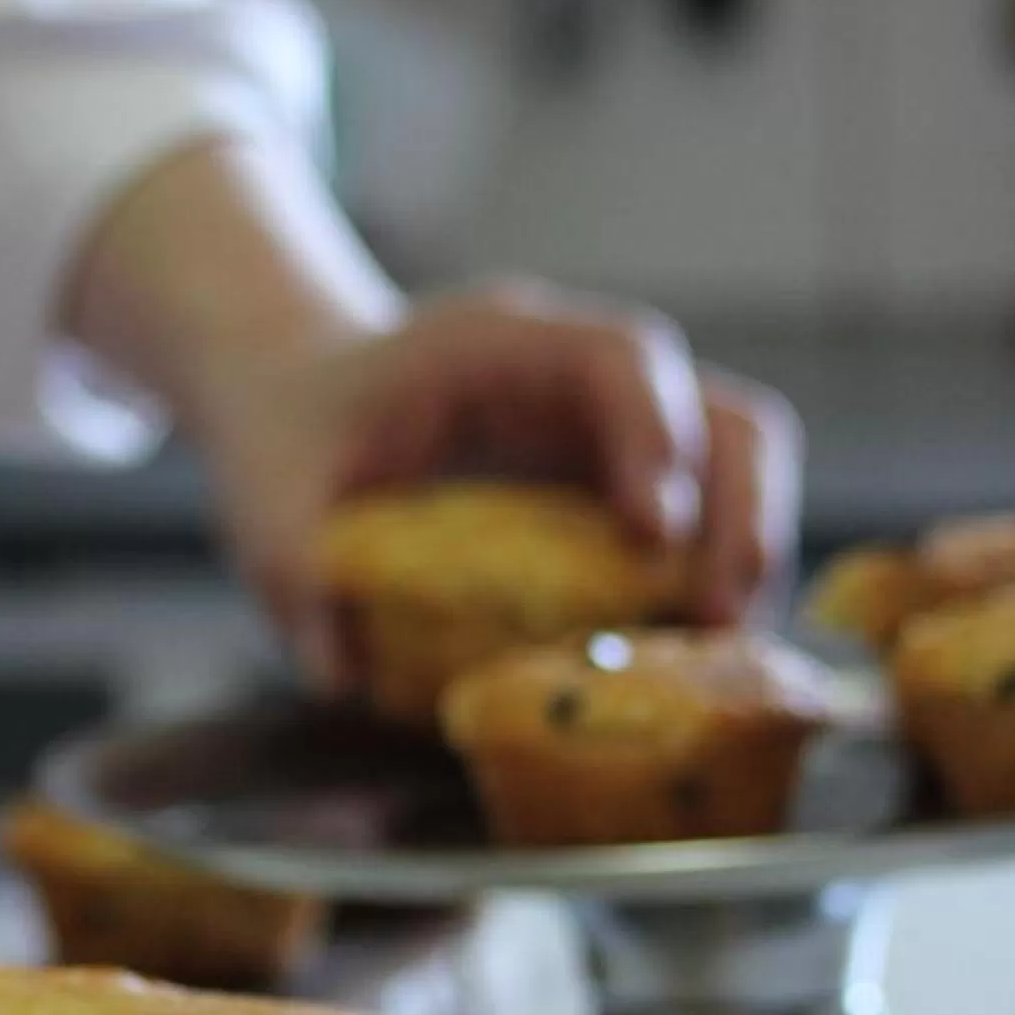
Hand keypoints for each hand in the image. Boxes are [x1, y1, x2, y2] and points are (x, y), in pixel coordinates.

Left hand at [65, 138, 801, 683]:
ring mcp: (616, 438)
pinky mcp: (623, 497)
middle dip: (738, 514)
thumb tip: (342, 669)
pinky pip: (706, 531)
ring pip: (738, 470)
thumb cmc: (294, 437)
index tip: (651, 527)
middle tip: (714, 616)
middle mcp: (582, 382)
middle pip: (720, 415)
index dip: (652, 434)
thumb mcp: (270, 497)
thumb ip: (297, 572)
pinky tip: (684, 661)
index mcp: (500, 345)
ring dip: (744, 559)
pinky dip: (710, 592)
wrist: (297, 407)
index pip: (619, 356)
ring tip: (716, 653)